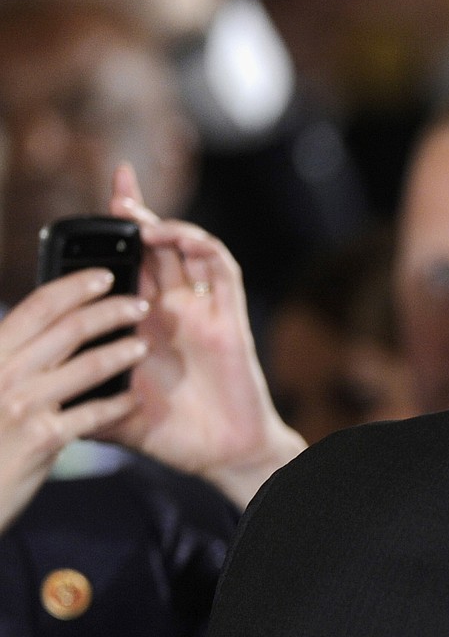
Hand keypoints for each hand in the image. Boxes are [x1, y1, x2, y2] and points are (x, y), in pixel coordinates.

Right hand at [0, 268, 149, 530]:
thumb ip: (14, 359)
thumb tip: (47, 333)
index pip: (37, 307)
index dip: (73, 286)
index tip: (103, 276)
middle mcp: (4, 372)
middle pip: (69, 329)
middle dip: (111, 311)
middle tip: (140, 306)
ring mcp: (23, 405)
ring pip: (87, 367)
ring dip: (121, 352)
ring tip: (142, 346)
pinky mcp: (43, 439)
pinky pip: (94, 414)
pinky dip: (119, 405)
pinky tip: (134, 400)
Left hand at [104, 166, 301, 506]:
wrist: (223, 457)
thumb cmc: (174, 436)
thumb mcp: (112, 414)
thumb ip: (79, 400)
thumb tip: (32, 397)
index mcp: (144, 327)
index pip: (125, 269)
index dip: (110, 241)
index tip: (82, 215)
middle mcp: (173, 313)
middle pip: (156, 248)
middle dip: (136, 211)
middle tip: (116, 179)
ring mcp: (202, 313)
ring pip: (188, 251)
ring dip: (164, 224)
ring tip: (135, 209)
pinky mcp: (228, 321)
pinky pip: (222, 272)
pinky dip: (202, 247)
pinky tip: (176, 238)